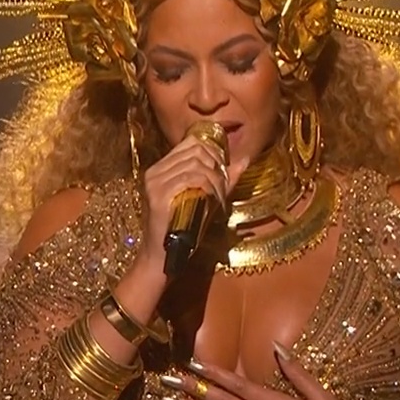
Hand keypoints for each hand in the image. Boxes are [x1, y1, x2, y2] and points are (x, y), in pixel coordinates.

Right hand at [141, 133, 248, 266]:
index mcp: (161, 168)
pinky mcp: (159, 196)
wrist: (162, 256)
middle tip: (223, 185)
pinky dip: (207, 187)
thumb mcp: (206, 197)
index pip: (190, 143)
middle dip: (216, 166)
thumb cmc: (184, 228)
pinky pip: (190, 179)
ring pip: (195, 164)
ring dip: (214, 180)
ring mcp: (155, 183)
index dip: (212, 151)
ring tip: (218, 196)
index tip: (222, 168)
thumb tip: (245, 159)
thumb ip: (224, 178)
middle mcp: (155, 171)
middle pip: (195, 151)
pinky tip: (212, 199)